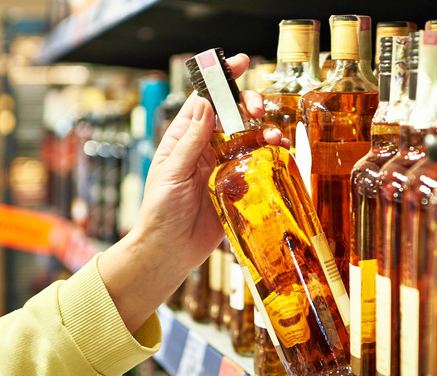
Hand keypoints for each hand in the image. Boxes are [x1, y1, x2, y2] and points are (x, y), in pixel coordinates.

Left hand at [98, 53, 287, 332]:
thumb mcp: (171, 172)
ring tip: (273, 137)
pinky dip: (269, 158)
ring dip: (264, 132)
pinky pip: (256, 166)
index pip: (205, 101)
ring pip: (249, 138)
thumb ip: (190, 140)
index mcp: (184, 139)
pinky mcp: (236, 187)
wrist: (169, 251)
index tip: (240, 63)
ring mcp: (222, 167)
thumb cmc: (160, 212)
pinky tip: (276, 156)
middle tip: (257, 110)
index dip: (222, 80)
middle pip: (232, 115)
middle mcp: (205, 148)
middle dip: (248, 105)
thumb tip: (205, 105)